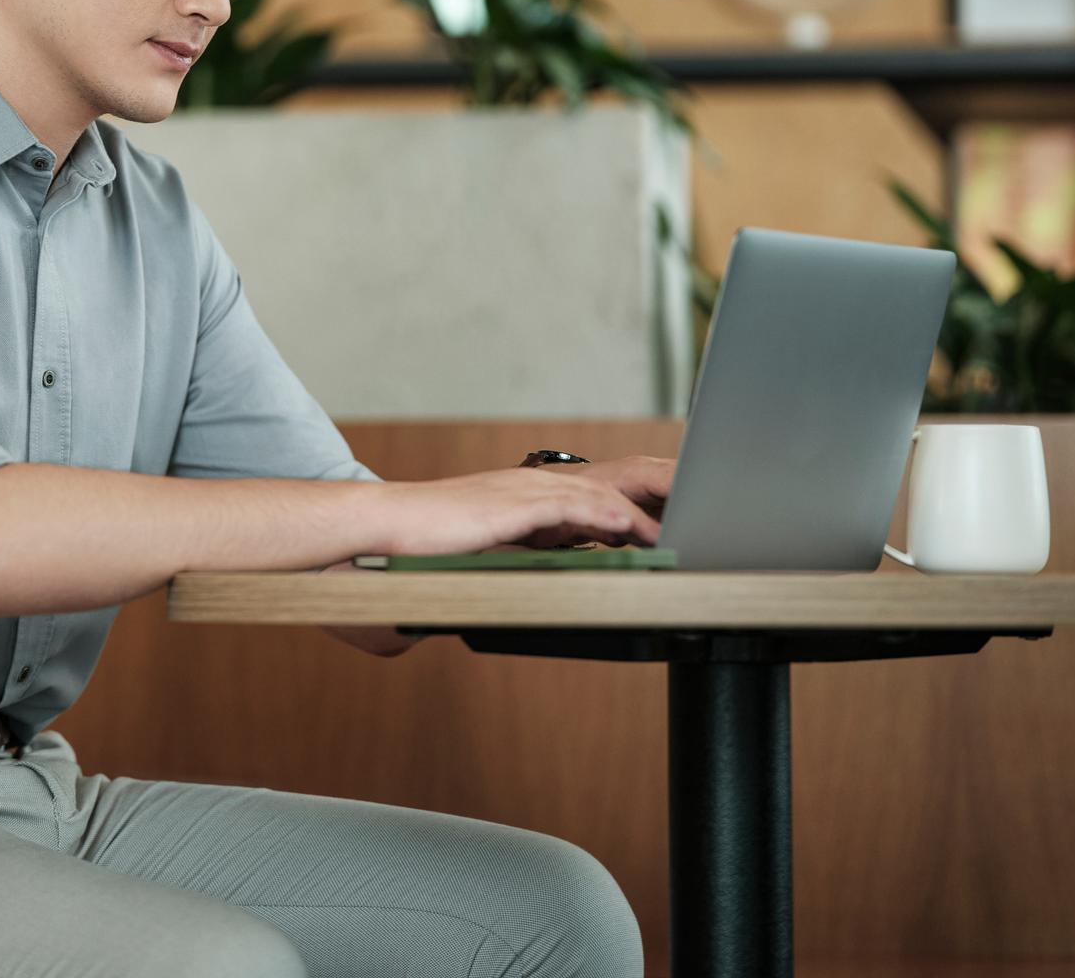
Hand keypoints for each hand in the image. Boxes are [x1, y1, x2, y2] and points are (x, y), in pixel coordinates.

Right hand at [371, 464, 666, 557]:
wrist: (382, 526)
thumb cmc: (418, 547)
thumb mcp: (476, 556)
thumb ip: (503, 565)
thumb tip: (512, 587)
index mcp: (524, 500)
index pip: (591, 498)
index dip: (632, 509)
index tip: (665, 527)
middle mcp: (529, 489)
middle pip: (607, 486)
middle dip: (650, 498)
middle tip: (692, 516)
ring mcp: (521, 493)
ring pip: (596, 495)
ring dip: (639, 512)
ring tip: (676, 528)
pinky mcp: (512, 506)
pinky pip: (570, 507)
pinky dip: (604, 517)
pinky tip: (630, 529)